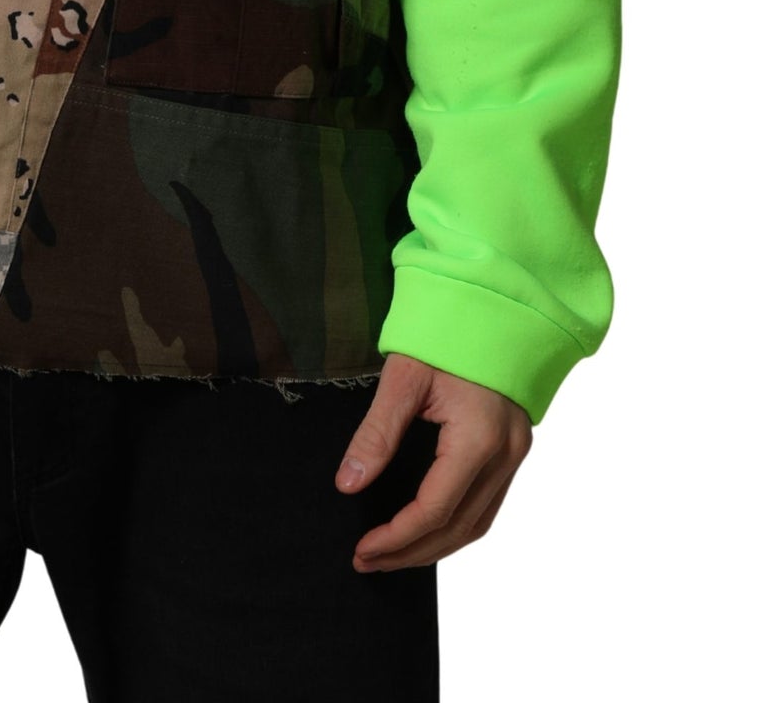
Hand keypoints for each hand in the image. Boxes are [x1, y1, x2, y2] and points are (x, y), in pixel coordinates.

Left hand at [335, 352, 531, 571]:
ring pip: (478, 523)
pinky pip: (488, 505)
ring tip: (391, 555)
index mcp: (480, 437)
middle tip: (368, 561)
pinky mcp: (514, 449)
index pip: (435, 508)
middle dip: (411, 552)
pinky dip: (456, 525)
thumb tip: (348, 484)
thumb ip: (377, 433)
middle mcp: (506, 454)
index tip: (362, 549)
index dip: (397, 537)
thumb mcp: (404, 376)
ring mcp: (516, 454)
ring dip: (435, 547)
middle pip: (459, 528)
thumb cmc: (447, 331)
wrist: (493, 302)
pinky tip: (426, 529)